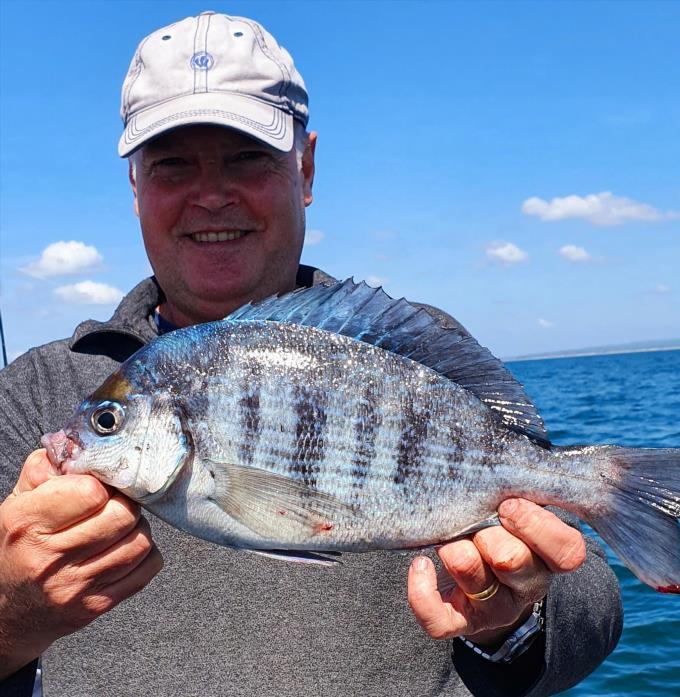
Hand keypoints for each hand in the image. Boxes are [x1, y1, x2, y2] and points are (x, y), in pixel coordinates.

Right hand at [0, 449, 163, 678]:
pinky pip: (147, 568)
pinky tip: (124, 549)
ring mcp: (74, 587)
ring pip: (140, 542)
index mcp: (26, 523)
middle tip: (115, 504)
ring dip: (136, 528)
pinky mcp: (96, 605)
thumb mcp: (19, 501)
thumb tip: (79, 446)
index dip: (101, 484)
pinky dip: (145, 555)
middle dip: (125, 504)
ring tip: (118, 527)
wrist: (7, 610)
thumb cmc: (19, 545)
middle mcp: (48, 558)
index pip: (91, 492)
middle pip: (123, 516)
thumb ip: (46, 467)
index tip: (97, 487)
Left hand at [407, 498, 585, 644]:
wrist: (481, 568)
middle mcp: (527, 583)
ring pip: (480, 586)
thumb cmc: (499, 519)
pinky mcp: (460, 620)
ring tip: (447, 540)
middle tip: (476, 522)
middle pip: (515, 564)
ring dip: (459, 556)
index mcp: (548, 553)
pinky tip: (420, 565)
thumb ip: (519, 481)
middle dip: (490, 537)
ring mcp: (494, 606)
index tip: (508, 504)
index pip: (567, 550)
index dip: (537, 526)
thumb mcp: (517, 500)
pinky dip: (424, 595)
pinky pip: (440, 621)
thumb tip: (501, 449)